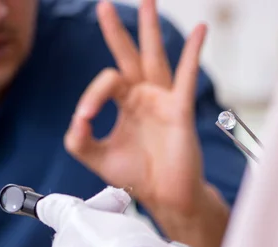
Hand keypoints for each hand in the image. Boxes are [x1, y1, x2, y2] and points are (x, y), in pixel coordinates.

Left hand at [65, 0, 208, 213]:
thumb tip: (77, 117)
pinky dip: (193, 52)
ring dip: (151, 28)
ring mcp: (163, 99)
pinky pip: (186, 77)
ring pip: (156, 57)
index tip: (85, 118)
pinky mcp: (180, 109)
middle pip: (130, 55)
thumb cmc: (136, 176)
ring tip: (147, 0)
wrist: (163, 196)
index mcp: (126, 103)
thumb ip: (79, 139)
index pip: (107, 82)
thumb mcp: (97, 157)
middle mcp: (144, 96)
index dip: (92, 95)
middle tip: (103, 6)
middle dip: (117, 31)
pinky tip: (200, 30)